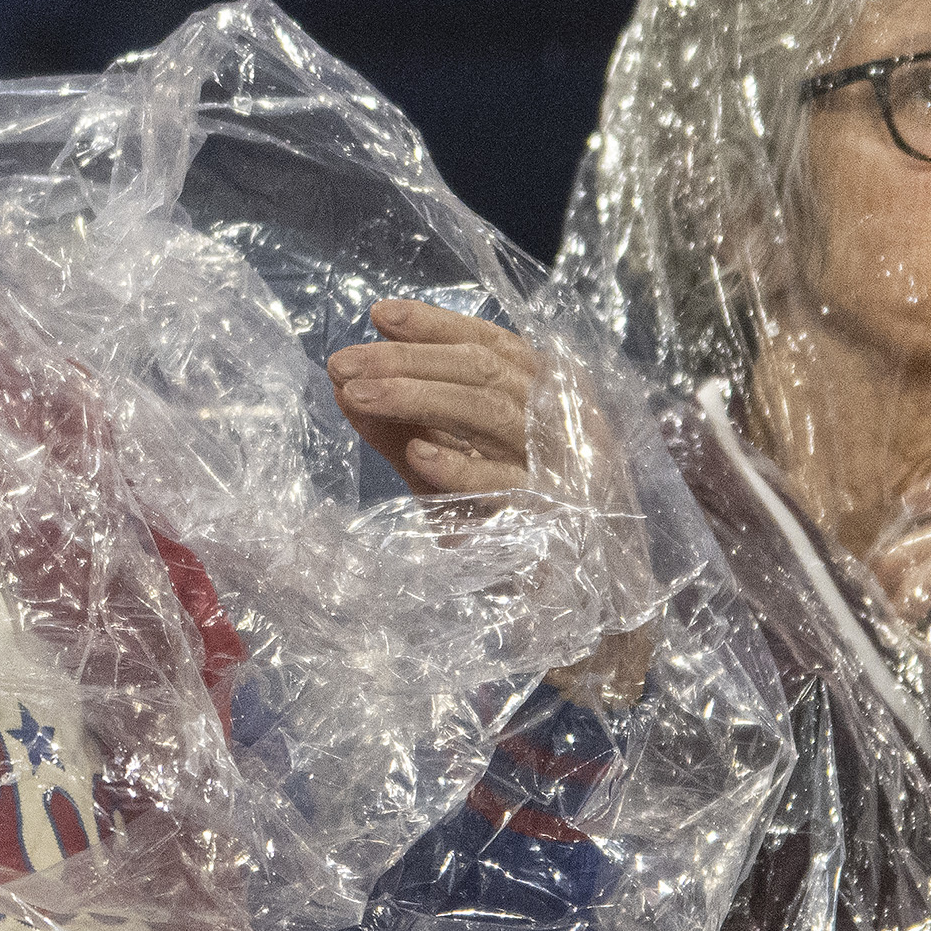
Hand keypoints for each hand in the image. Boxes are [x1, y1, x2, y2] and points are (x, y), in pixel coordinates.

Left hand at [328, 302, 652, 704]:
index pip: (492, 344)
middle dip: (408, 361)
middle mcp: (565, 419)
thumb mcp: (450, 470)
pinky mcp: (563, 519)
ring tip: (359, 395)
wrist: (588, 615)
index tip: (379, 315)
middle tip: (343, 363)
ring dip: (420, 399)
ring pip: (492, 413)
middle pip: (483, 372)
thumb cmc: (515, 527)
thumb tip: (342, 384)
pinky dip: (462, 467)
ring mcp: (568, 466)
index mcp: (549, 395)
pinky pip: (509, 485)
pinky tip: (417, 455)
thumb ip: (404, 427)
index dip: (436, 325)